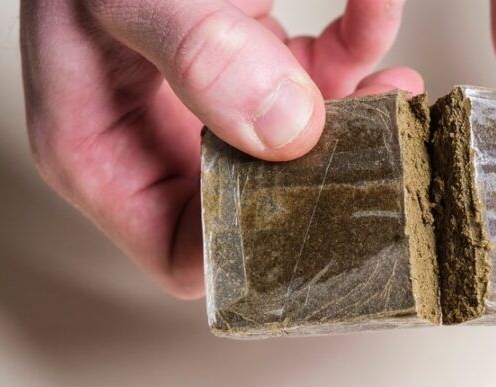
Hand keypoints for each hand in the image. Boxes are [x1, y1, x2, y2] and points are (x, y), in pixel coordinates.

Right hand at [21, 0, 419, 297]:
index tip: (314, 211)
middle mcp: (160, 140)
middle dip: (323, 178)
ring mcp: (213, 103)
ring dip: (357, 113)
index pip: (183, 253)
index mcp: (101, 156)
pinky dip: (356, 41)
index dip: (251, 248)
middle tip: (375, 153)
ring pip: (302, 144)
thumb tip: (289, 129)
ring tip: (394, 86)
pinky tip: (375, 12)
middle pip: (258, 202)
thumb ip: (199, 58)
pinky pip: (316, 69)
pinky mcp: (253, 60)